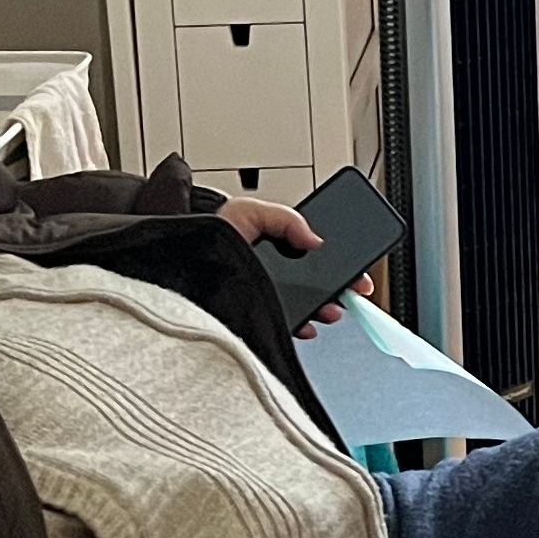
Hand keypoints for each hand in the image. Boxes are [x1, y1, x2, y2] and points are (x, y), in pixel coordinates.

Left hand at [216, 197, 373, 335]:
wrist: (180, 267)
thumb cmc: (206, 236)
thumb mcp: (248, 211)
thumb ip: (285, 218)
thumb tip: (315, 239)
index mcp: (276, 243)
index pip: (316, 251)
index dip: (342, 259)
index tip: (358, 269)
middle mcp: (275, 270)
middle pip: (320, 279)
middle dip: (342, 286)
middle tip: (354, 290)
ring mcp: (269, 293)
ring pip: (309, 303)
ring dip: (327, 307)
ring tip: (332, 309)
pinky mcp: (259, 314)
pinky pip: (288, 324)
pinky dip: (303, 326)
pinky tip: (308, 324)